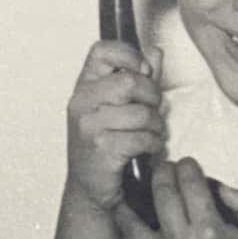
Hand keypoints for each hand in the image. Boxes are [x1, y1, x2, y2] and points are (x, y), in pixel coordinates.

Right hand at [66, 40, 164, 210]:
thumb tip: (154, 52)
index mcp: (84, 86)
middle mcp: (81, 103)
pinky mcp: (102, 149)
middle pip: (130, 82)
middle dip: (152, 97)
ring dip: (156, 125)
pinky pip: (142, 137)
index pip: (102, 51)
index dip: (129, 55)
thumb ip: (138, 77)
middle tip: (153, 111)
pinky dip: (153, 144)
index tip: (143, 71)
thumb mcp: (118, 106)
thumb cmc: (105, 145)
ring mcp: (89, 126)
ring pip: (140, 113)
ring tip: (152, 133)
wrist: (90, 187)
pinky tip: (148, 148)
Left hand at [114, 156, 237, 238]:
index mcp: (208, 232)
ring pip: (130, 215)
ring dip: (134, 195)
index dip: (187, 166)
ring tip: (138, 187)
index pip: (190, 182)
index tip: (187, 164)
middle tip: (164, 168)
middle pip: (161, 191)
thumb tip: (218, 185)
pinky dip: (128, 223)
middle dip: (162, 171)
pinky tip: (133, 214)